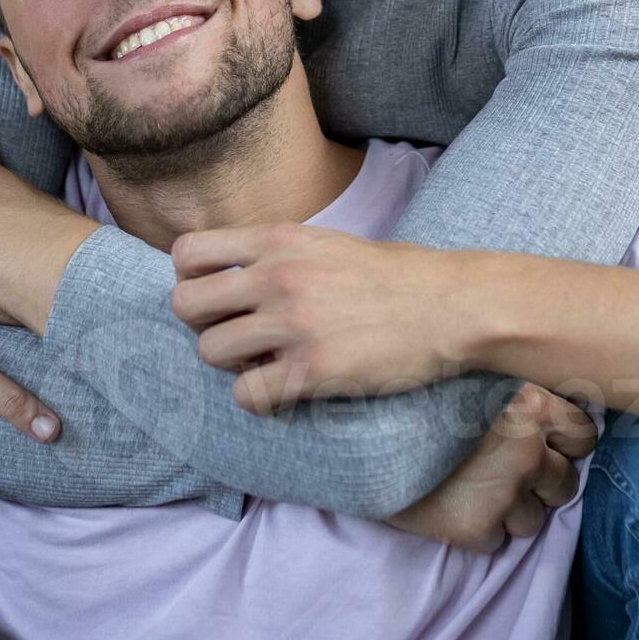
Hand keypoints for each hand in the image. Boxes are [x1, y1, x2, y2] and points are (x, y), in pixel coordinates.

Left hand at [171, 223, 471, 411]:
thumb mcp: (329, 242)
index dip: (191, 279)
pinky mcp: (312, 370)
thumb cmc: (398, 276)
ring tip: (266, 363)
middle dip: (204, 325)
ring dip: (233, 364)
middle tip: (237, 335)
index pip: (187, 252)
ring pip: (210, 351)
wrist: (453, 306)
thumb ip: (279, 254)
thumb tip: (237, 275)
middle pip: (185, 305)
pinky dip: (258, 398)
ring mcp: (292, 324)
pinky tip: (286, 388)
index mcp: (279, 240)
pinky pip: (245, 394)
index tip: (218, 296)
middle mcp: (277, 277)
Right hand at [388, 384, 596, 552]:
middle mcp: (527, 451)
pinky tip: (449, 504)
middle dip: (540, 483)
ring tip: (471, 489)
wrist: (358, 429)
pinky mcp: (475, 527)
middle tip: (503, 471)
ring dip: (509, 511)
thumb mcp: (469, 372)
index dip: (563, 443)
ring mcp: (504, 493)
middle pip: (564, 484)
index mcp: (531, 405)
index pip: (583, 435)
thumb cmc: (412, 391)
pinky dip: (477, 530)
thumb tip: (534, 406)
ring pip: (533, 520)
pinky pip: (495, 541)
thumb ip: (508, 387)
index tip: (543, 443)